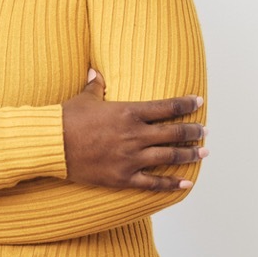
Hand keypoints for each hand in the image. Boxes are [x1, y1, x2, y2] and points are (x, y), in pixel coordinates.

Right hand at [61, 69, 206, 190]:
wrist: (52, 144)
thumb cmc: (67, 117)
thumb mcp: (85, 97)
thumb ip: (96, 85)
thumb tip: (97, 72)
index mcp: (129, 112)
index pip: (166, 107)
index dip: (186, 104)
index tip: (199, 102)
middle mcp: (135, 135)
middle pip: (174, 133)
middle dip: (193, 132)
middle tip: (205, 131)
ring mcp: (131, 158)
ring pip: (169, 157)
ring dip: (189, 154)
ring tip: (203, 152)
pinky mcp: (123, 177)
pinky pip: (153, 183)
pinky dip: (171, 183)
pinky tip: (186, 182)